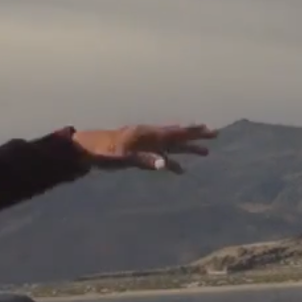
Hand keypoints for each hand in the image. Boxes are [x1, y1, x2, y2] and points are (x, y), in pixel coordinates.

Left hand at [71, 123, 216, 173]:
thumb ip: (144, 160)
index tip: (209, 130)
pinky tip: (180, 171)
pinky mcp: (139, 153)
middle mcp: (150, 137)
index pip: (175, 133)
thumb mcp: (122, 157)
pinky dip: (172, 162)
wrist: (86, 149)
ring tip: (206, 153)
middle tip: (215, 134)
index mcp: (148, 135)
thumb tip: (164, 165)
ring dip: (188, 149)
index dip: (193, 132)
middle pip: (178, 135)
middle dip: (196, 136)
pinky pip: (161, 156)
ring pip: (172, 145)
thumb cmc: (103, 152)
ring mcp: (145, 145)